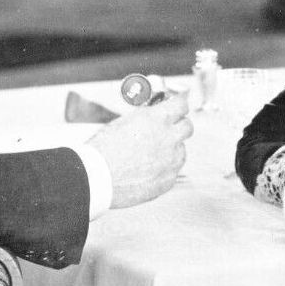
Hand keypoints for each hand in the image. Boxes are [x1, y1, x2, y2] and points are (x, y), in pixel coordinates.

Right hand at [86, 90, 192, 208]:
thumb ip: (145, 118)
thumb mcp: (124, 122)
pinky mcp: (168, 180)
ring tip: (150, 154)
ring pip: (181, 150)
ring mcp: (171, 161)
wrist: (97, 178)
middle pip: (187, 127)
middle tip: (167, 130)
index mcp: (157, 119)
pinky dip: (164, 168)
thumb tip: (154, 115)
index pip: (182, 104)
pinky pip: (173, 170)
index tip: (176, 108)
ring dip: (172, 149)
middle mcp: (169, 138)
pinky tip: (147, 170)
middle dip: (179, 126)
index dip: (178, 105)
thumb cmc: (104, 149)